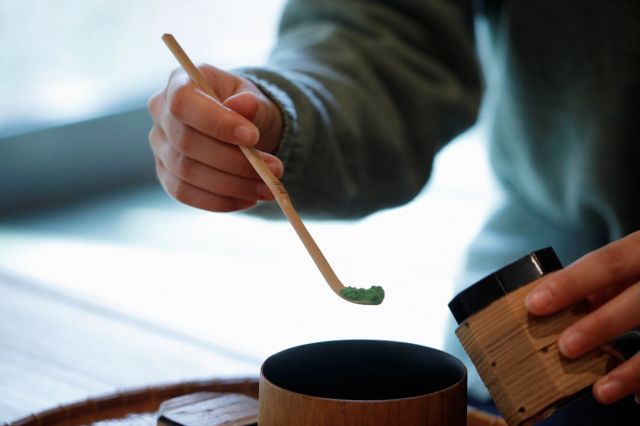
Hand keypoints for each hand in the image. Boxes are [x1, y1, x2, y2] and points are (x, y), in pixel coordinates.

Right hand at [148, 64, 283, 211]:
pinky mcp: (166, 175)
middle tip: (275, 169)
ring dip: (232, 185)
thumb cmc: (246, 110)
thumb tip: (245, 104)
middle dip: (234, 161)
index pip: (184, 102)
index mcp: (180, 81)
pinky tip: (248, 199)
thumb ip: (252, 103)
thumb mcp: (257, 100)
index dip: (215, 122)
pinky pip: (185, 194)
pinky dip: (219, 201)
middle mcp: (161, 113)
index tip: (253, 137)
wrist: (243, 130)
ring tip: (268, 188)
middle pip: (187, 143)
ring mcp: (160, 146)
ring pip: (187, 173)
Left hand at [525, 231, 639, 403]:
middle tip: (565, 347)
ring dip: (632, 368)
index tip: (535, 304)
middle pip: (636, 301)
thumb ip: (602, 280)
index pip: (608, 262)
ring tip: (601, 390)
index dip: (571, 283)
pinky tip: (637, 398)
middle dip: (601, 325)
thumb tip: (548, 301)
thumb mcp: (632, 260)